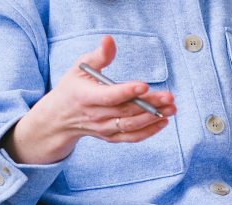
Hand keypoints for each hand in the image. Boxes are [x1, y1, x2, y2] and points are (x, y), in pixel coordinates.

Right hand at [2, 35, 176, 164]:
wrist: (60, 118)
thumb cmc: (72, 88)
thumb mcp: (80, 68)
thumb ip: (98, 55)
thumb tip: (109, 39)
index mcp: (86, 97)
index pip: (109, 96)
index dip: (127, 92)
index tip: (144, 85)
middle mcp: (95, 115)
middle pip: (126, 111)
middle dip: (150, 104)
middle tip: (169, 96)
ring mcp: (103, 129)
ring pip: (131, 126)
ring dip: (153, 118)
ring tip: (171, 108)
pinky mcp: (110, 137)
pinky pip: (131, 137)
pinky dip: (148, 132)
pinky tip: (163, 121)